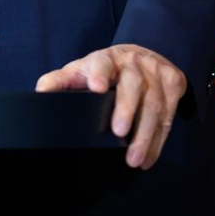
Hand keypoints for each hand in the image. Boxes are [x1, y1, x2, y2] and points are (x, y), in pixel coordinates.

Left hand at [36, 44, 187, 168]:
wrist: (142, 55)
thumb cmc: (105, 70)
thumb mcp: (81, 71)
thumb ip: (61, 81)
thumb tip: (41, 92)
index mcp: (106, 59)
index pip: (102, 63)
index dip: (99, 73)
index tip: (97, 88)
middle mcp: (133, 62)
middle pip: (133, 84)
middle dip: (127, 109)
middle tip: (118, 133)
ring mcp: (156, 70)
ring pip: (154, 102)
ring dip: (146, 133)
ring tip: (134, 160)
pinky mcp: (174, 81)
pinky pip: (169, 112)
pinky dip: (160, 138)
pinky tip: (149, 157)